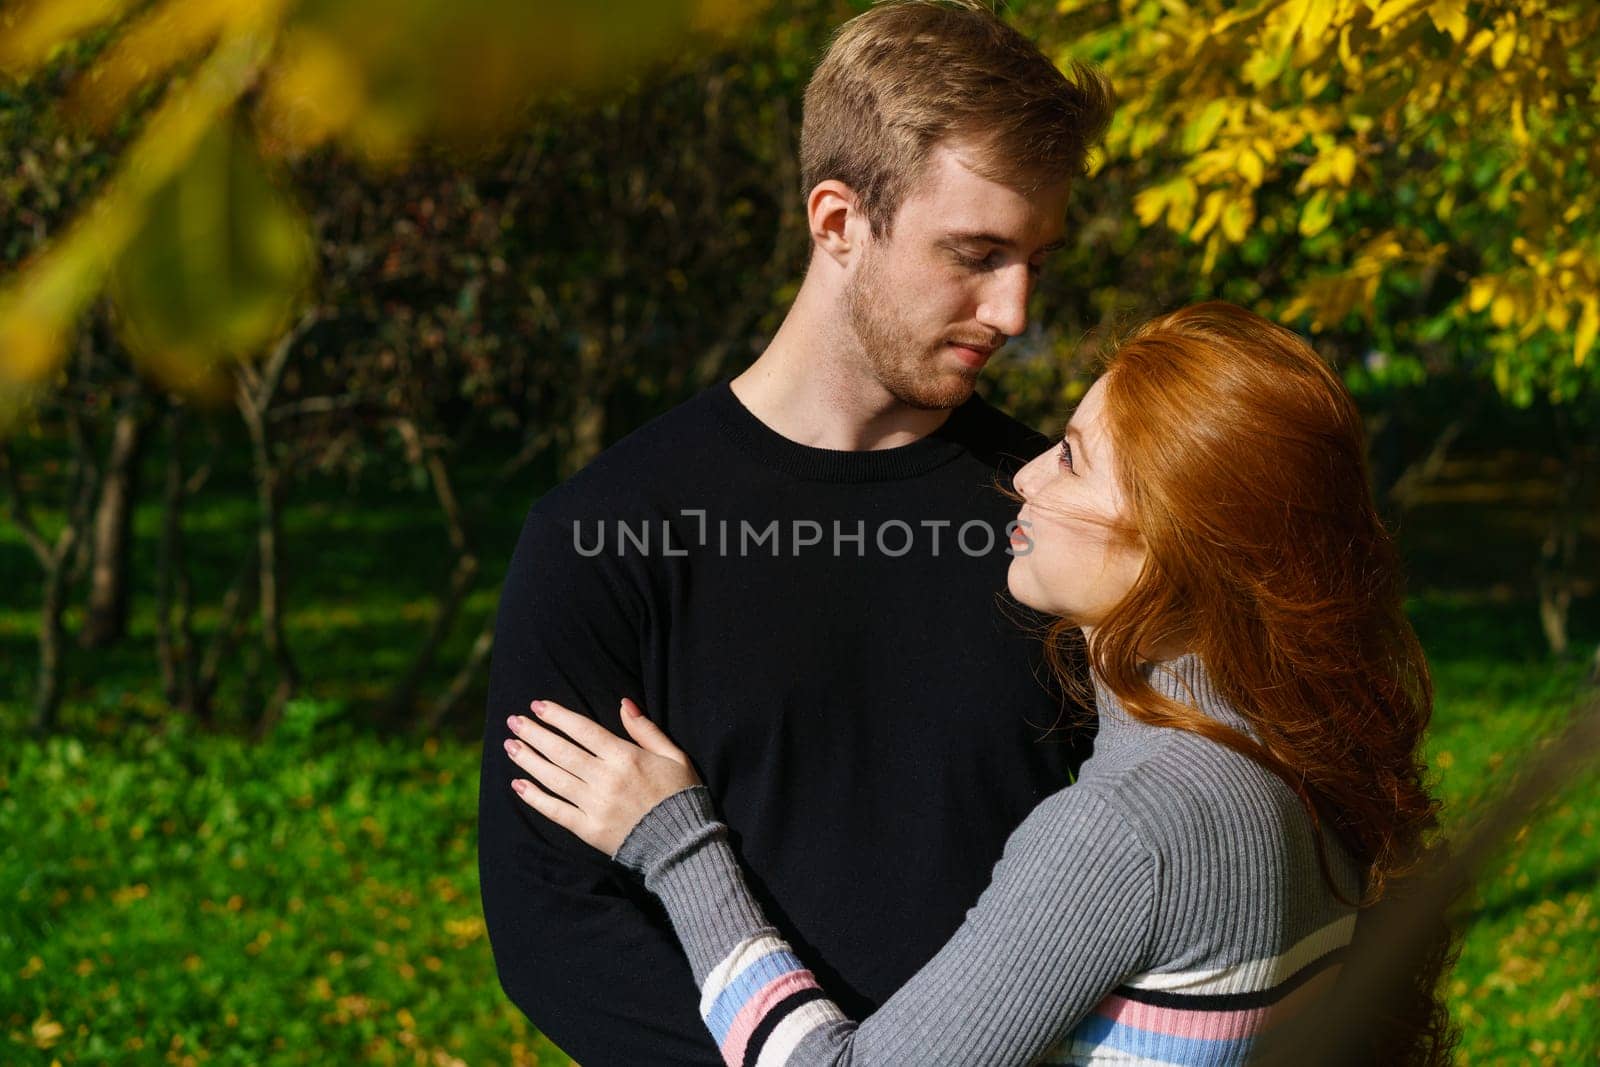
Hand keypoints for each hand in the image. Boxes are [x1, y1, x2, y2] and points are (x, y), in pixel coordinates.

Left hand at [505, 697, 702, 857]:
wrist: (683, 844)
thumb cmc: (680, 794)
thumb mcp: (673, 755)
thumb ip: (646, 729)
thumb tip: (623, 703)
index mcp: (626, 757)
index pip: (583, 730)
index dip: (558, 716)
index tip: (536, 705)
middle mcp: (606, 779)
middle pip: (562, 752)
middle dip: (535, 734)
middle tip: (514, 721)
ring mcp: (595, 806)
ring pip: (554, 778)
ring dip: (529, 761)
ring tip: (510, 746)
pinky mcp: (589, 830)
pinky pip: (556, 811)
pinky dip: (535, 798)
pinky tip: (518, 785)